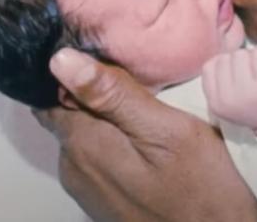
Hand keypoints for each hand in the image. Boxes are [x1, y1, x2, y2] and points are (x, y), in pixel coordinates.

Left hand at [34, 48, 256, 221]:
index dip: (74, 67)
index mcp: (83, 142)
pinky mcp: (101, 201)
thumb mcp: (168, 130)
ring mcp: (85, 188)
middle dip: (92, 92)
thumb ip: (114, 95)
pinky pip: (96, 159)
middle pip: (68, 111)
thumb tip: (61, 59)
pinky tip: (145, 142)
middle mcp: (73, 166)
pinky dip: (113, 143)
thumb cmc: (204, 188)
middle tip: (136, 77)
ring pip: (82, 135)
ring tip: (145, 107)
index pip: (52, 90)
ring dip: (104, 118)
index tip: (106, 55)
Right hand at [202, 45, 256, 131]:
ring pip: (241, 53)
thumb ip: (219, 76)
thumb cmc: (253, 105)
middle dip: (236, 61)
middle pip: (224, 58)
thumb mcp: (227, 100)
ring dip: (250, 57)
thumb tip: (224, 42)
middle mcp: (229, 99)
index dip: (222, 65)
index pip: (208, 67)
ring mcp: (249, 91)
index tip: (234, 74)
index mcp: (216, 104)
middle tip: (248, 74)